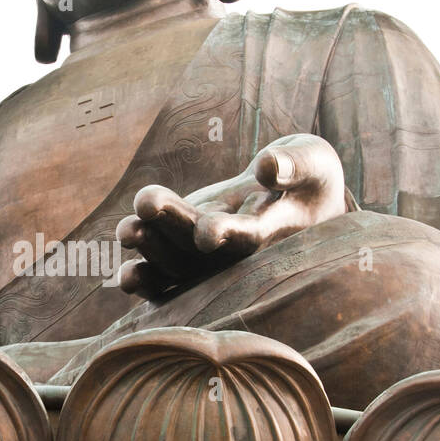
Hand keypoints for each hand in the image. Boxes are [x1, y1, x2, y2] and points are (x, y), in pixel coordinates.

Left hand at [116, 134, 347, 299]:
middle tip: (144, 211)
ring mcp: (209, 259)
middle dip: (172, 230)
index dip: (226, 234)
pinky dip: (145, 277)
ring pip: (178, 262)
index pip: (247, 236)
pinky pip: (164, 275)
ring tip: (125, 230)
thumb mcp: (315, 163)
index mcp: (272, 232)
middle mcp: (236, 255)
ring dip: (149, 249)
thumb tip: (266, 166)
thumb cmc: (310, 180)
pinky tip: (124, 276)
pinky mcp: (188, 254)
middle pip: (201, 249)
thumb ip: (295, 165)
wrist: (297, 202)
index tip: (207, 232)